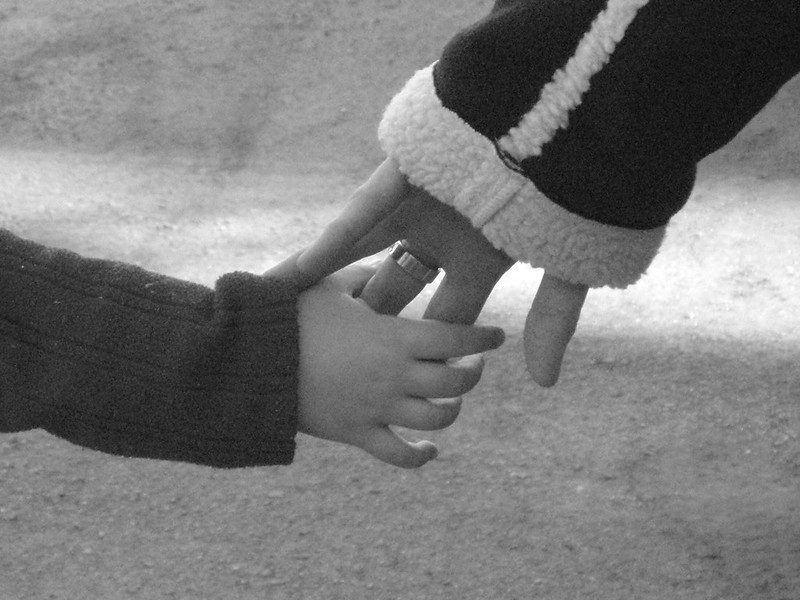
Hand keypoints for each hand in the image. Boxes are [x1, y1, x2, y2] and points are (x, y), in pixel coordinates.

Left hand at [269, 158, 587, 385]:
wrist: (561, 122)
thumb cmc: (569, 194)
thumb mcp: (563, 265)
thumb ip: (553, 320)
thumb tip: (545, 381)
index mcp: (479, 259)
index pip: (446, 318)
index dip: (426, 352)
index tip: (399, 383)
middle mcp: (444, 236)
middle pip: (398, 289)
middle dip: (370, 322)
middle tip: (336, 360)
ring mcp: (418, 206)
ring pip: (365, 252)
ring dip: (331, 282)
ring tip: (296, 315)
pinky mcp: (401, 176)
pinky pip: (356, 217)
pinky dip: (328, 245)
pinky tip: (296, 273)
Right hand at [297, 265, 505, 467]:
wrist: (250, 361)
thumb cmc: (289, 315)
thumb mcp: (328, 284)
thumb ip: (363, 273)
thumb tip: (385, 267)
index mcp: (393, 337)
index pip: (456, 339)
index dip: (483, 338)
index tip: (497, 335)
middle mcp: (394, 376)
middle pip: (457, 383)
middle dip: (472, 373)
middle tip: (472, 364)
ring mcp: (378, 408)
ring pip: (437, 419)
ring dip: (452, 409)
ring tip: (450, 399)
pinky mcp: (357, 433)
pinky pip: (399, 455)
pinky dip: (420, 456)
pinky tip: (430, 450)